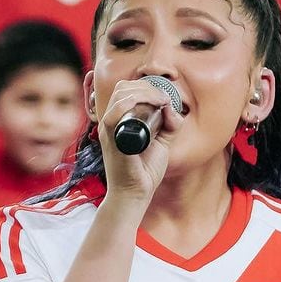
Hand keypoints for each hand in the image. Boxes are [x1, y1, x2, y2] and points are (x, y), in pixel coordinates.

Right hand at [97, 77, 182, 207]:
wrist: (134, 194)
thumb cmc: (144, 171)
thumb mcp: (162, 142)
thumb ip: (169, 125)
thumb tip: (171, 108)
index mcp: (120, 120)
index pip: (126, 90)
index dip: (146, 87)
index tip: (165, 99)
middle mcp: (112, 122)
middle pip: (123, 87)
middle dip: (147, 87)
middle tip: (164, 100)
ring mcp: (109, 130)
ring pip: (121, 95)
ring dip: (144, 92)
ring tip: (160, 102)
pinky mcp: (111, 140)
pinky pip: (113, 115)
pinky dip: (128, 104)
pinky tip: (146, 104)